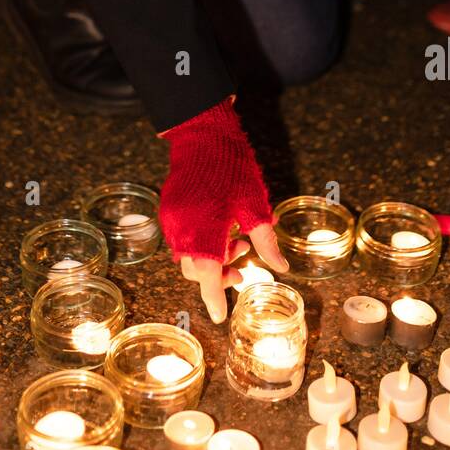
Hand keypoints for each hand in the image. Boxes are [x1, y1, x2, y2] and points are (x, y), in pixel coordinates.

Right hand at [158, 96, 288, 322]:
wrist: (203, 134)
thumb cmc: (232, 168)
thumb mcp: (256, 206)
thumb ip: (266, 241)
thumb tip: (281, 267)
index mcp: (204, 233)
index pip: (206, 278)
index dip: (214, 299)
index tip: (220, 316)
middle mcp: (181, 230)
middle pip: (195, 270)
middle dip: (217, 274)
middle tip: (242, 266)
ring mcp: (171, 220)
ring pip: (186, 255)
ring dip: (209, 257)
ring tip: (235, 240)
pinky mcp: (168, 209)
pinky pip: (180, 237)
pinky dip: (199, 242)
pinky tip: (219, 228)